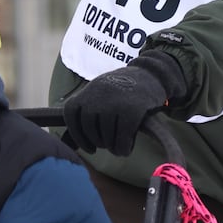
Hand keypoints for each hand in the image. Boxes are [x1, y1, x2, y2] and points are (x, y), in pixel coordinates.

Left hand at [62, 50, 186, 155]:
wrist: (152, 74)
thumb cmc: (125, 88)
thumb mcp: (102, 89)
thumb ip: (88, 108)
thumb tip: (70, 139)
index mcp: (89, 89)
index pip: (71, 114)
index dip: (77, 134)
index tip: (88, 146)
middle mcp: (98, 95)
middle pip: (89, 128)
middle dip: (98, 142)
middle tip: (107, 145)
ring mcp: (115, 102)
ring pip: (106, 136)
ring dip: (112, 147)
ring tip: (118, 147)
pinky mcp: (132, 110)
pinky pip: (123, 137)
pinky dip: (123, 147)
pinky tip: (126, 148)